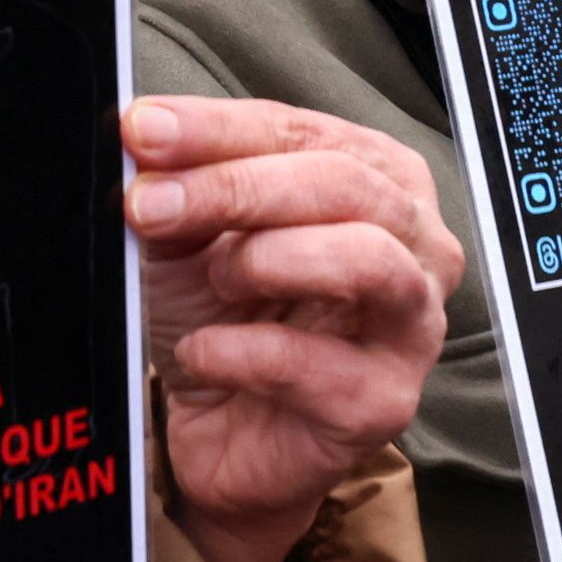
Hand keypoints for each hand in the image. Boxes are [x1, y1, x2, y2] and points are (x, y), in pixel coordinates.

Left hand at [127, 94, 458, 561]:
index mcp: (380, 179)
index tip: (144, 131)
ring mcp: (412, 327)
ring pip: (368, 260)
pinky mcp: (384, 403)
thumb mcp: (191, 234)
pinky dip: (243, 351)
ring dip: (269, 258)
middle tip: (150, 203)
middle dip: (237, 187)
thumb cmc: (225, 315)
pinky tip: (203, 352)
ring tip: (214, 278)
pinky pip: (320, 366)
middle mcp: (416, 245)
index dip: (219, 129)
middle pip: (344, 184)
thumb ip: (180, 182)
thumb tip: (146, 132)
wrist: (220, 432)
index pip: (305, 131)